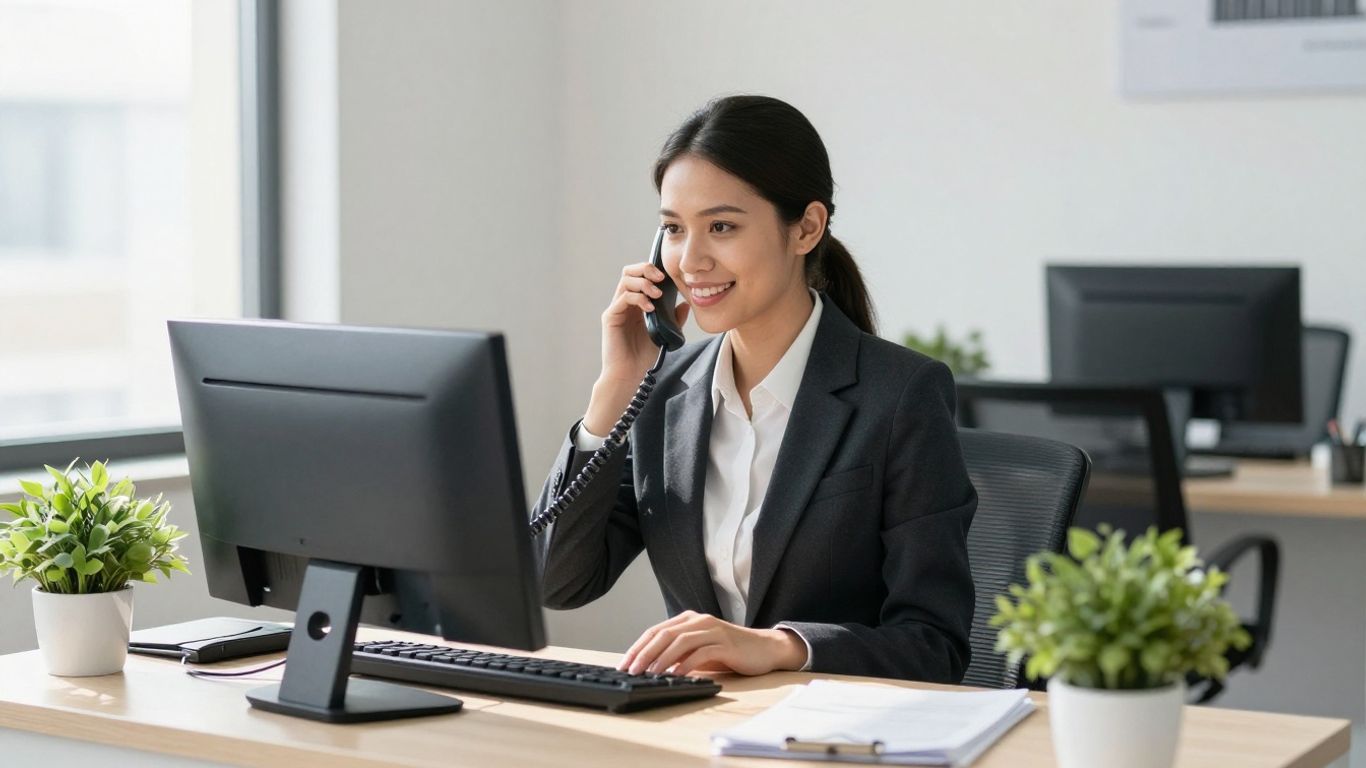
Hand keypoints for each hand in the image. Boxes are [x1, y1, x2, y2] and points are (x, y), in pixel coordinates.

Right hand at [583, 262, 689, 434]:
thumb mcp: (665, 334)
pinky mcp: (611, 317)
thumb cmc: (643, 356)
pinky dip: (638, 298)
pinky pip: (623, 298)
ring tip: (657, 295)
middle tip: (661, 279)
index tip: (668, 276)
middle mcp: (624, 303)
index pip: (640, 276)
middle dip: (646, 269)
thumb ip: (674, 318)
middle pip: (630, 272)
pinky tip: (650, 308)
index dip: (652, 270)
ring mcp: (616, 309)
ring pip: (626, 281)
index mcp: (636, 303)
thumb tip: (685, 303)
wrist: (629, 374)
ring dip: (644, 283)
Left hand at [618, 610, 807, 676]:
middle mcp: (698, 620)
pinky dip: (687, 664)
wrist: (763, 648)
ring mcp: (712, 630)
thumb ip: (678, 654)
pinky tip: (677, 675)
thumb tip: (649, 668)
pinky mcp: (725, 643)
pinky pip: (701, 652)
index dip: (638, 647)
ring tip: (650, 674)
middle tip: (631, 670)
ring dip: (662, 659)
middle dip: (644, 653)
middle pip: (664, 634)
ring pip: (680, 641)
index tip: (624, 664)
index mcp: (688, 619)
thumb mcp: (698, 650)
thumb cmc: (728, 651)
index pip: (655, 631)